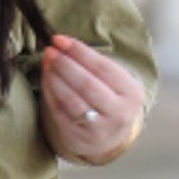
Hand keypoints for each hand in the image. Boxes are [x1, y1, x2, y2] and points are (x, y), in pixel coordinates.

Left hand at [39, 35, 145, 165]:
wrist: (110, 139)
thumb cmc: (111, 100)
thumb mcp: (117, 83)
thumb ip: (96, 65)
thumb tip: (62, 44)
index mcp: (132, 94)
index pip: (103, 67)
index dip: (79, 51)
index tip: (60, 39)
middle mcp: (119, 113)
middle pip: (87, 84)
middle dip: (65, 64)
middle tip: (50, 50)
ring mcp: (99, 129)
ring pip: (71, 100)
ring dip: (55, 78)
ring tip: (47, 63)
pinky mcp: (79, 138)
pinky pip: (60, 112)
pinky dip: (50, 93)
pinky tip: (46, 78)